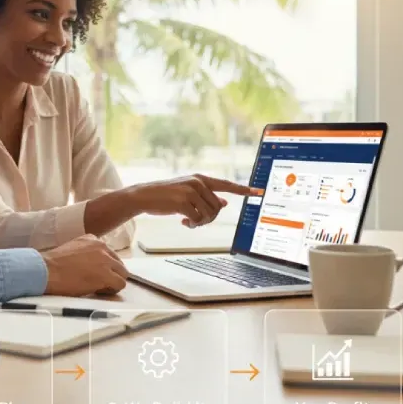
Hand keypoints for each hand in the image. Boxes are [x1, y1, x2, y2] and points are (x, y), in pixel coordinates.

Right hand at [41, 234, 127, 296]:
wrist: (46, 271)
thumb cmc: (53, 265)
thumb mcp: (72, 249)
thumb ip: (86, 253)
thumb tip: (94, 266)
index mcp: (92, 239)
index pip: (109, 254)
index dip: (104, 267)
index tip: (95, 274)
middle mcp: (102, 246)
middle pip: (118, 263)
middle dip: (111, 274)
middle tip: (99, 283)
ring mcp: (105, 260)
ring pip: (122, 274)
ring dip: (113, 282)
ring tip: (98, 288)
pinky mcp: (106, 274)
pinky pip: (120, 284)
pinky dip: (112, 290)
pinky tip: (98, 291)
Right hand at [131, 175, 261, 227]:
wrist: (144, 196)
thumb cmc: (166, 196)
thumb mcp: (187, 193)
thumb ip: (206, 196)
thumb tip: (224, 203)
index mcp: (200, 178)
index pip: (226, 185)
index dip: (243, 189)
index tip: (258, 191)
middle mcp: (197, 182)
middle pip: (218, 207)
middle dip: (210, 218)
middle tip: (196, 220)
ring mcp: (190, 191)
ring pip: (209, 214)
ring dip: (201, 222)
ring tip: (189, 221)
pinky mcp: (183, 201)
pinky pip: (198, 219)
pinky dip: (193, 224)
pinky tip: (184, 222)